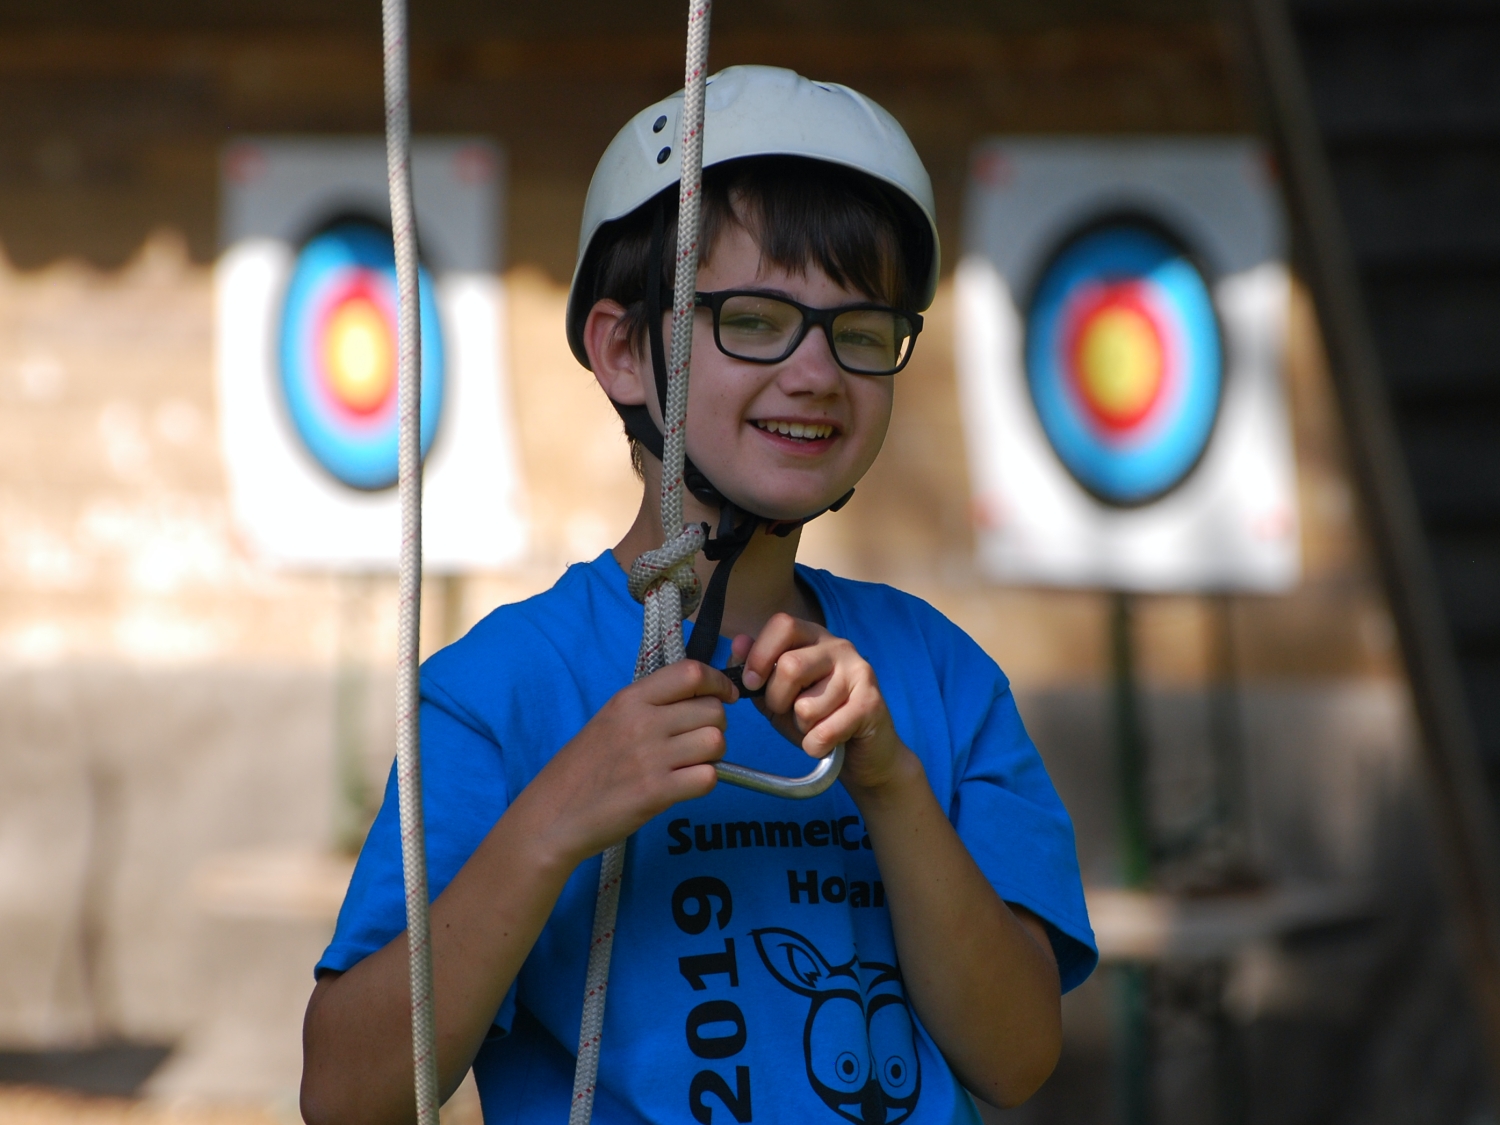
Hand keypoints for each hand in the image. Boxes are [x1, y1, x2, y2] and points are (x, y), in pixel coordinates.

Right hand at [516, 661, 736, 865]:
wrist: (552, 815)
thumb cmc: (582, 770)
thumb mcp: (609, 721)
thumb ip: (649, 706)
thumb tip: (697, 698)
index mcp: (629, 699)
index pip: (691, 672)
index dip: (718, 683)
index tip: (725, 696)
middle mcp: (641, 722)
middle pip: (712, 710)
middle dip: (716, 726)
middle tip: (699, 742)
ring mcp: (650, 757)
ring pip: (716, 742)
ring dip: (713, 756)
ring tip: (691, 765)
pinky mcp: (656, 792)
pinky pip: (708, 777)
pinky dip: (704, 782)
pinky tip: (684, 786)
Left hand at [732, 614, 907, 794]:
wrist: (861, 753)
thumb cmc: (816, 720)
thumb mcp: (778, 695)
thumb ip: (756, 671)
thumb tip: (738, 643)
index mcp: (814, 638)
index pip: (782, 625)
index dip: (759, 655)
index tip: (751, 683)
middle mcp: (839, 647)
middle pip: (790, 666)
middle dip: (778, 700)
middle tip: (788, 713)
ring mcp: (859, 672)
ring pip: (806, 706)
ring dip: (801, 728)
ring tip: (817, 726)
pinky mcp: (871, 703)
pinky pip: (823, 732)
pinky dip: (815, 746)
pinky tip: (828, 743)